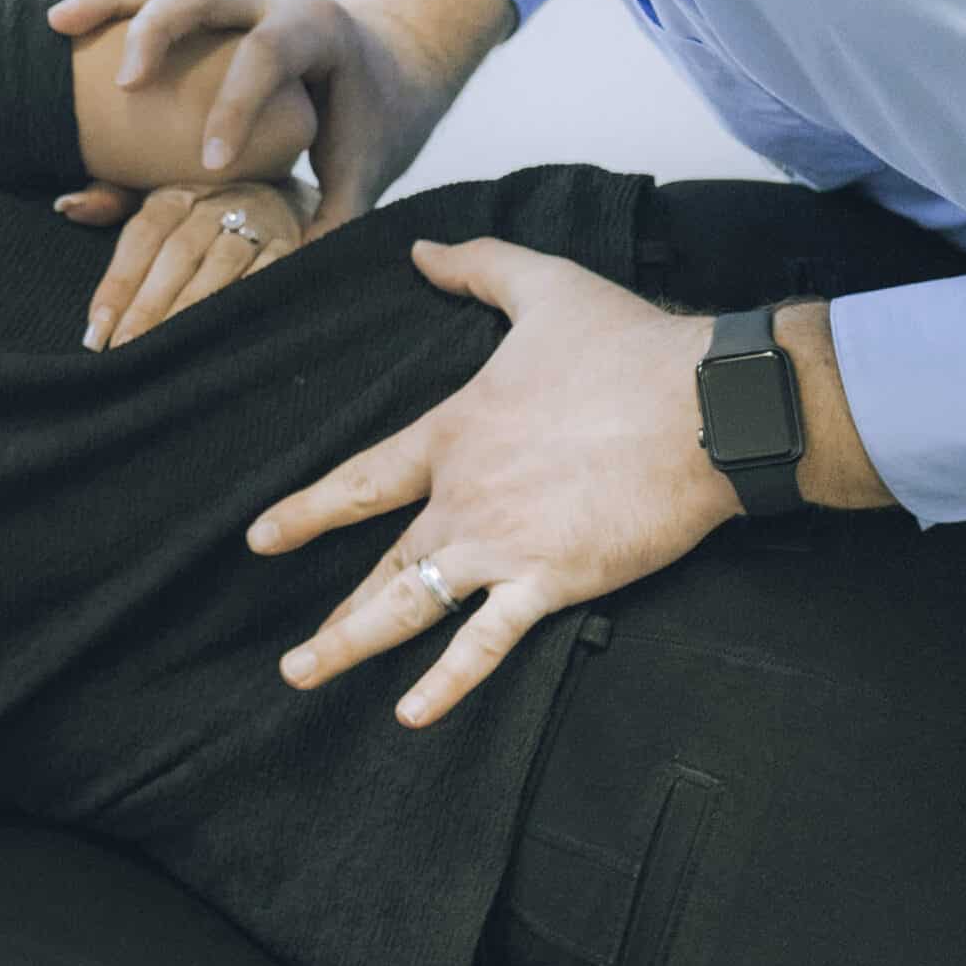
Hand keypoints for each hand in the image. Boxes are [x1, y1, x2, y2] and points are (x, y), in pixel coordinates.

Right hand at [48, 0, 465, 240]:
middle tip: (126, 85)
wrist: (380, 65)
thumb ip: (335, 219)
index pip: (269, 55)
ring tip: (59, 27)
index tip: (208, 164)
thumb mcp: (360, 169)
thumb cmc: (365, 126)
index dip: (235, 106)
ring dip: (112, 0)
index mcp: (317, 31)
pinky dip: (105, 0)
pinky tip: (60, 23)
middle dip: (161, 29)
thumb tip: (301, 276)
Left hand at [79, 178, 316, 349]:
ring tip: (167, 350)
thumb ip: (112, 202)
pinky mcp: (292, 244)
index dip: (118, 282)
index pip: (142, 236)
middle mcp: (216, 201)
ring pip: (221, 267)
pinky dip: (247, 303)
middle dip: (149, 305)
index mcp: (177, 191)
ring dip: (192, 309)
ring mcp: (257, 221)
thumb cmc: (201, 210)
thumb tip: (67, 207)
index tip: (96, 330)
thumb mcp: (156, 196)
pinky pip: (270, 275)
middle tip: (125, 350)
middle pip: (178, 253)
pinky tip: (225, 334)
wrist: (279, 192)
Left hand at [246, 236, 741, 727]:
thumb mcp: (542, 285)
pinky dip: (445, 683)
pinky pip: (484, 644)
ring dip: (353, 644)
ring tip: (307, 674)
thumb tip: (422, 250)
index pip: (363, 478)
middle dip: (331, 610)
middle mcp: (462, 495)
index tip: (260, 537)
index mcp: (454, 431)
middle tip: (288, 654)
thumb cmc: (628, 344)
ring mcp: (502, 545)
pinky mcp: (552, 582)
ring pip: (409, 607)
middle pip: (379, 560)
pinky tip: (410, 714)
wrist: (705, 406)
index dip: (309, 510)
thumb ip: (476, 266)